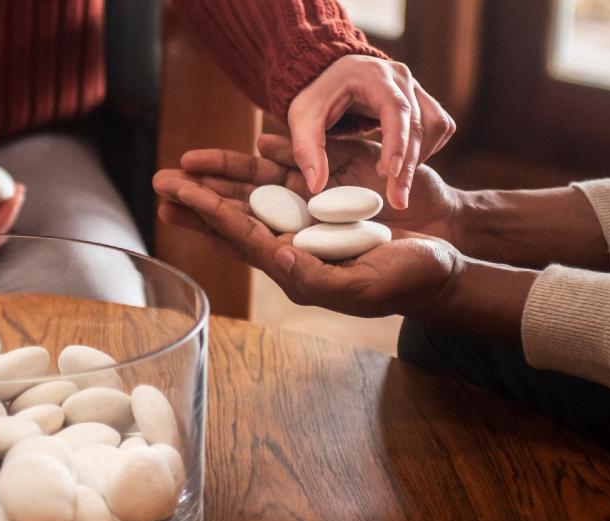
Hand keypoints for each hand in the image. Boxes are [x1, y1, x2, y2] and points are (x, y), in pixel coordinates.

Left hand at [153, 171, 463, 318]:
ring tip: (189, 162)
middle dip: (199, 197)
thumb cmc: (407, 280)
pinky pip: (301, 167)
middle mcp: (298, 234)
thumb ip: (315, 278)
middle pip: (239, 212)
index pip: (242, 234)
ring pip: (261, 189)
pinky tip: (256, 146)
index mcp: (296, 262)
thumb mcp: (362, 286)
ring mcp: (316, 209)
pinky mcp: (338, 186)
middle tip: (160, 181)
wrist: (449, 255)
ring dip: (226, 174)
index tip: (177, 196)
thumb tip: (275, 257)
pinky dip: (279, 153)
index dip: (208, 214)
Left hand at [288, 55, 454, 208]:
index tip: (390, 174)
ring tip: (395, 180)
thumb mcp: (301, 120)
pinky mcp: (423, 98)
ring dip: (420, 157)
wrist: (333, 73)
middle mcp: (401, 77)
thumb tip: (317, 185)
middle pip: (418, 124)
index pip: (395, 109)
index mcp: (373, 76)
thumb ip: (307, 150)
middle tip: (397, 200)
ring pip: (435, 125)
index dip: (396, 143)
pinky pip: (440, 125)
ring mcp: (416, 86)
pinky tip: (404, 161)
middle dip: (408, 165)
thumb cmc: (317, 95)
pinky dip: (428, 148)